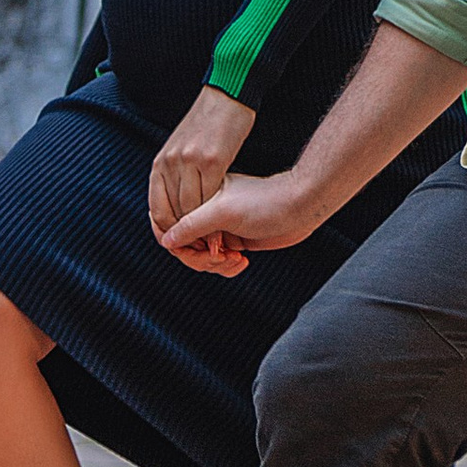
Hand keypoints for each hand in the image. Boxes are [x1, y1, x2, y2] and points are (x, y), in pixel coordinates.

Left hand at [148, 87, 257, 236]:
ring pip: (191, 207)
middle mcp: (170, 163)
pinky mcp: (211, 159)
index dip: (170, 231)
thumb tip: (178, 204)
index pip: (157, 209)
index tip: (187, 242)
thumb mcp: (182, 149)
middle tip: (205, 245)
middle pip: (174, 212)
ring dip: (203, 226)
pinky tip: (225, 217)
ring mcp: (188, 161)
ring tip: (216, 236)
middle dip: (188, 233)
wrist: (227, 95)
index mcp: (160, 163)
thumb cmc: (208, 125)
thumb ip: (176, 175)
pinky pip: (210, 195)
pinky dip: (216, 211)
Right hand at [156, 166, 333, 275]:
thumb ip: (193, 225)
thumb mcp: (223, 212)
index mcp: (200, 199)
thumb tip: (166, 240)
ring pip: (203, 257)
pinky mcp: (235, 240)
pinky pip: (219, 262)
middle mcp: (208, 213)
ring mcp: (221, 228)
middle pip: (186, 246)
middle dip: (201, 258)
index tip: (193, 251)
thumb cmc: (265, 202)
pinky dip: (226, 267)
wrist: (300, 206)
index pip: (173, 226)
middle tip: (221, 258)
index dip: (178, 243)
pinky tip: (242, 262)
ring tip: (236, 260)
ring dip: (216, 265)